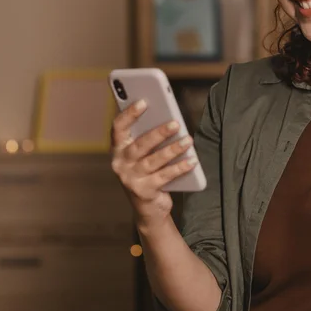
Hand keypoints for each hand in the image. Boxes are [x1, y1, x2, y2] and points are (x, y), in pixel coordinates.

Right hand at [110, 100, 197, 224]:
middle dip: (158, 133)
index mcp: (118, 149)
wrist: (148, 208)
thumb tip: (168, 119)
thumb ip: (148, 137)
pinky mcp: (143, 192)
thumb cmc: (148, 173)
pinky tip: (192, 161)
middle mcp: (120, 164)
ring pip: (153, 161)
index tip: (144, 101)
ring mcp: (130, 179)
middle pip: (139, 145)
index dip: (129, 114)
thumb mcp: (144, 155)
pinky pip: (164, 177)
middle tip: (175, 123)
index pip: (118, 128)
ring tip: (188, 140)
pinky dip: (180, 168)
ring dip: (172, 150)